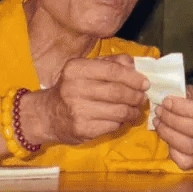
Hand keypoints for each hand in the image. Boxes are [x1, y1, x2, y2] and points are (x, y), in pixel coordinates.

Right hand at [21, 54, 148, 147]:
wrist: (47, 115)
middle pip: (117, 91)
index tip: (145, 83)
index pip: (113, 70)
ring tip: (136, 110)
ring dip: (132, 111)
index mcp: (76, 68)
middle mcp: (75, 88)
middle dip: (135, 95)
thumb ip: (110, 62)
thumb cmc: (71, 88)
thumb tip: (134, 64)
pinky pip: (111, 125)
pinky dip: (122, 122)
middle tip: (143, 98)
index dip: (133, 77)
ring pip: (117, 111)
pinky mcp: (81, 129)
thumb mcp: (86, 69)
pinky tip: (123, 119)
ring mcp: (77, 110)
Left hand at [153, 86, 192, 169]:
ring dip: (167, 133)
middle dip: (171, 119)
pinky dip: (171, 150)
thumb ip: (183, 94)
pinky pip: (184, 161)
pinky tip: (166, 136)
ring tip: (157, 122)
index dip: (181, 107)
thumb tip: (165, 95)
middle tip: (159, 111)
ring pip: (187, 146)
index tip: (166, 101)